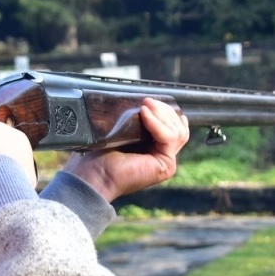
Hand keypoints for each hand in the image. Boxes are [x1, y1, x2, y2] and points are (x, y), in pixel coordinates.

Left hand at [60, 97, 189, 201]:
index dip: (165, 110)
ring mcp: (167, 161)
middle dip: (164, 110)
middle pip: (178, 126)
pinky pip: (169, 138)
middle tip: (147, 101)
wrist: (95, 174)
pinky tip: (145, 114)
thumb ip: (139, 120)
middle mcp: (164, 154)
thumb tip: (149, 102)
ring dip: (162, 114)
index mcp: (155, 146)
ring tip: (146, 105)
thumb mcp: (124, 130)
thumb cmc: (102, 154)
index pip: (173, 124)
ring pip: (178, 131)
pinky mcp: (166, 165)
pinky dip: (158, 124)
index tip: (149, 101)